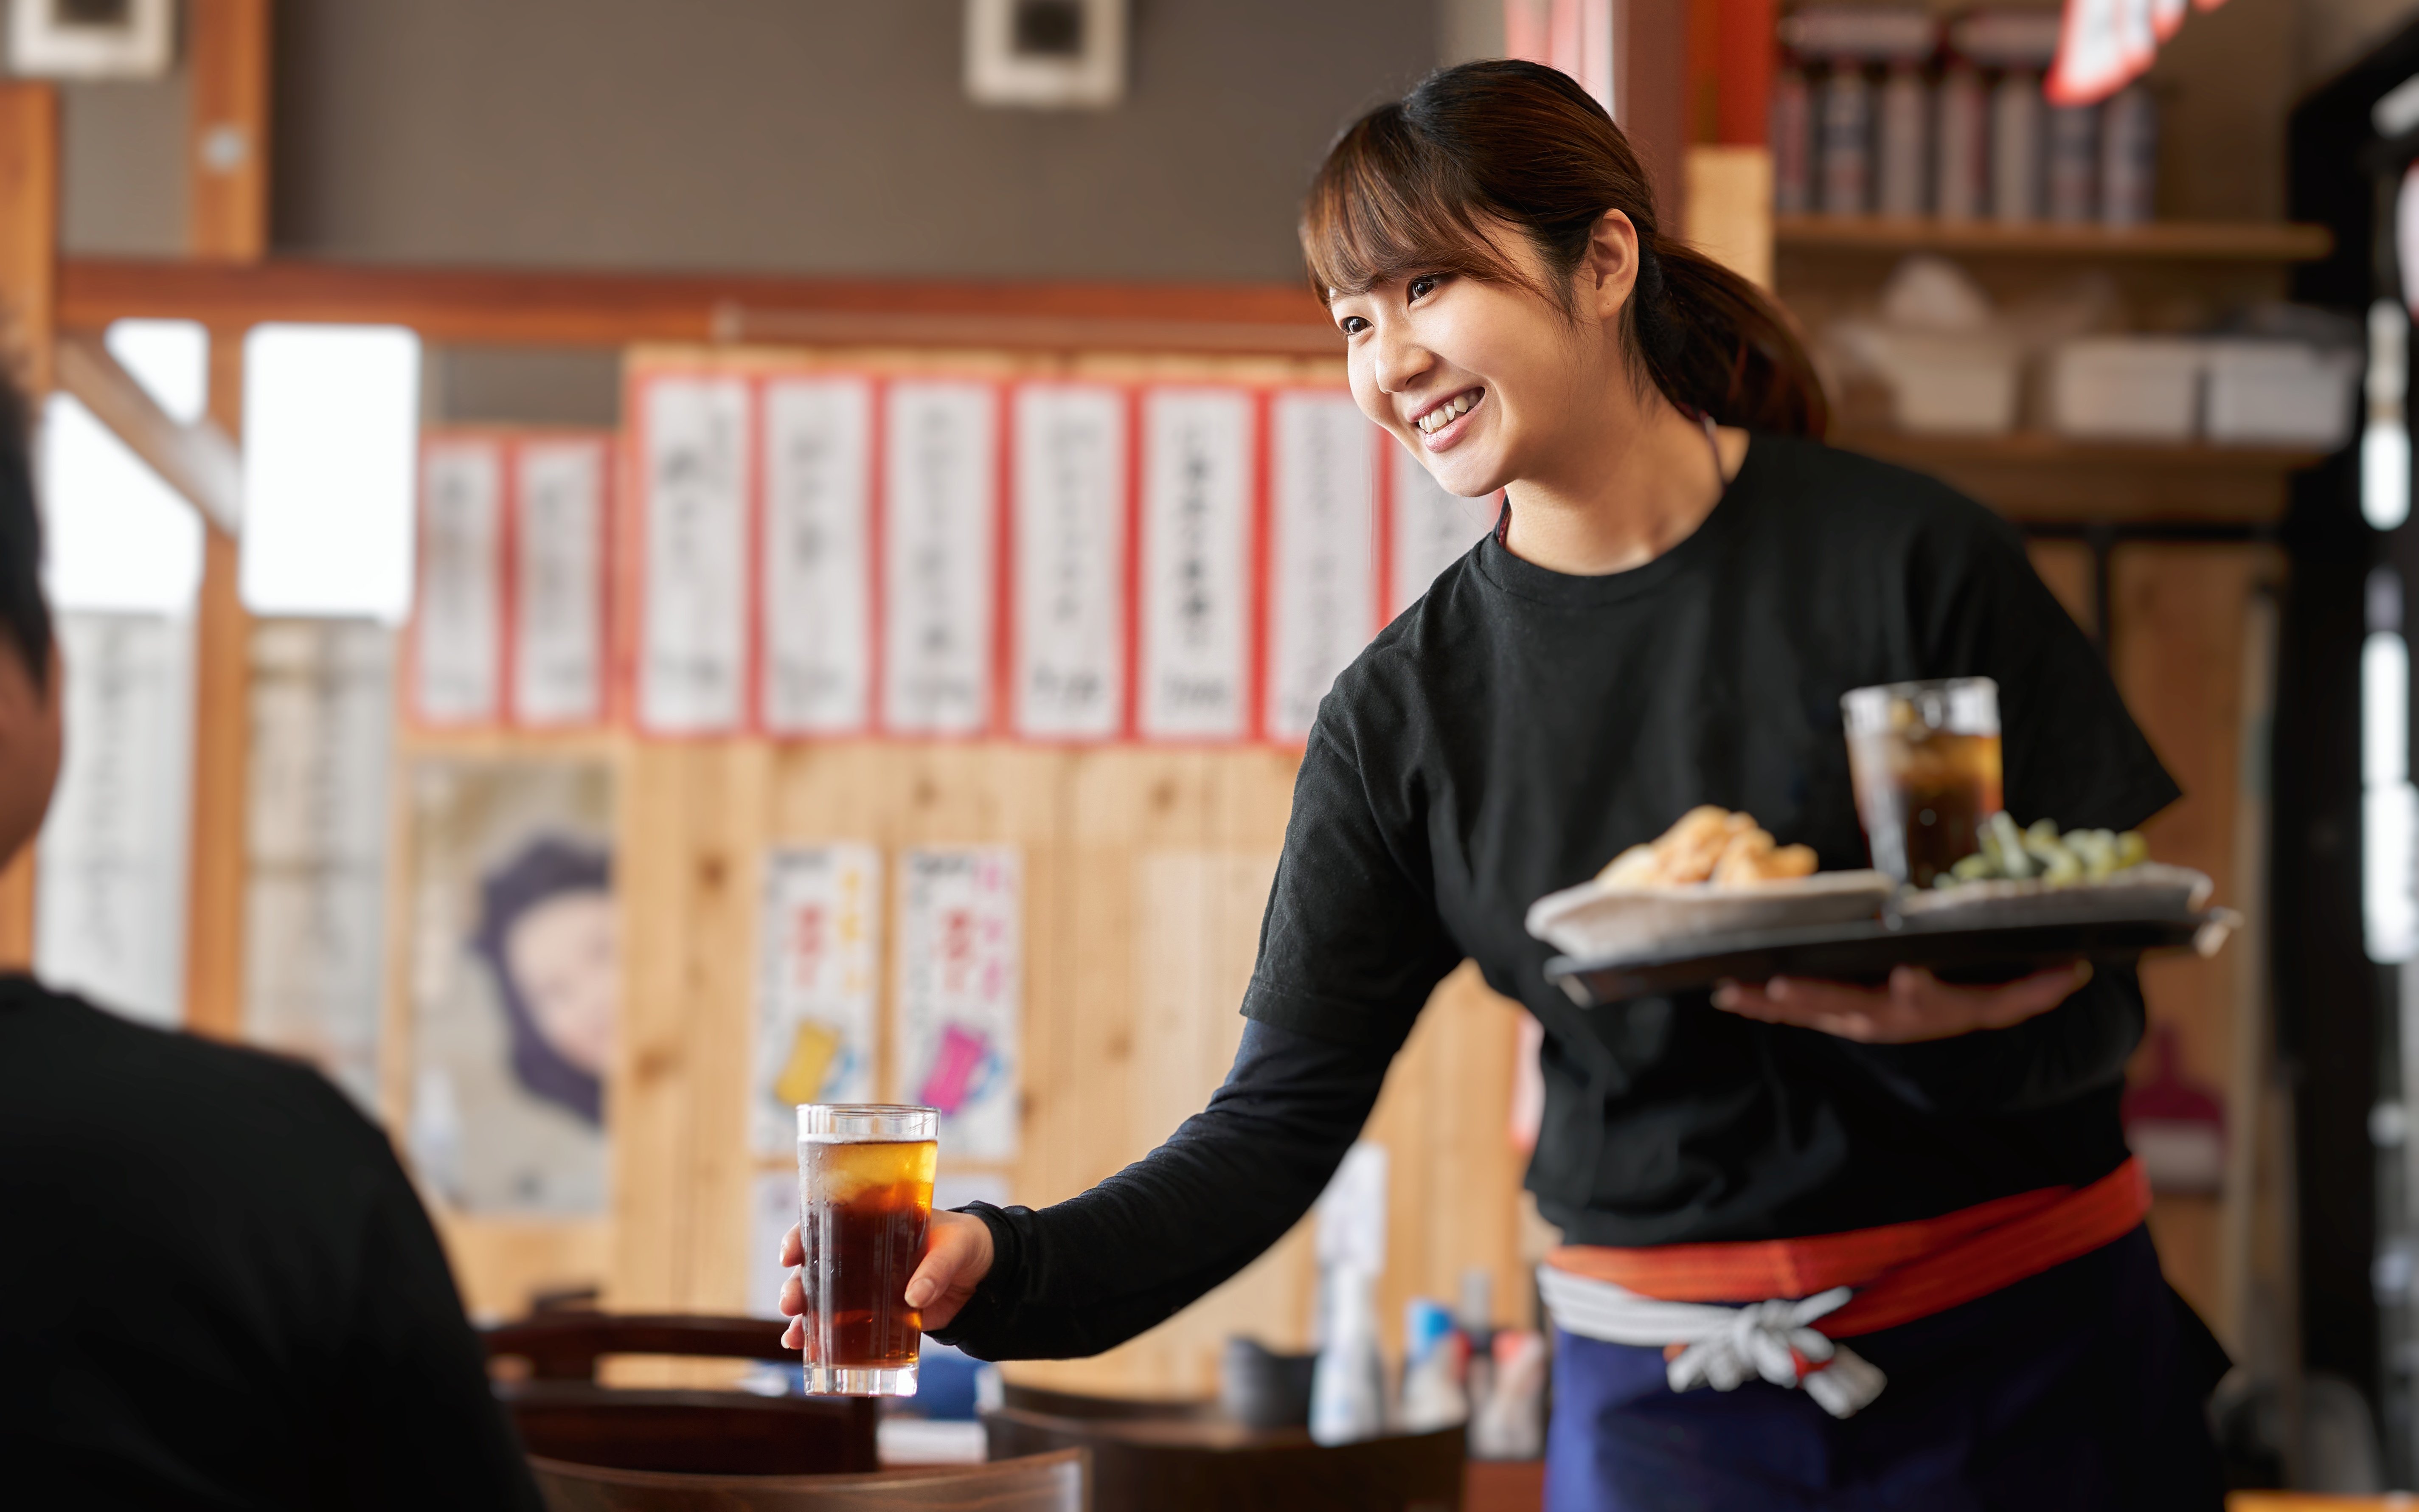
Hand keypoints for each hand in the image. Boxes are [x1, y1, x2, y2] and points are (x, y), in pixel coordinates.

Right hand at [778, 1209, 996, 1345]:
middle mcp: (859, 1252)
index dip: (801, 1236)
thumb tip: (915, 1297)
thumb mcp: (954, 1247)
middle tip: (791, 1302)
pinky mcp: (875, 1312)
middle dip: (796, 1285)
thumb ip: (936, 1268)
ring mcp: (863, 1284)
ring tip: (794, 1336)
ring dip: (803, 1316)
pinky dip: (821, 1337)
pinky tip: (806, 1351)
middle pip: (815, 1266)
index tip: (790, 1253)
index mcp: (873, 1221)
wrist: (982, 1274)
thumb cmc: (963, 1243)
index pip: (826, 1222)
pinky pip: (841, 1324)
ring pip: (821, 1298)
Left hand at [1708, 961, 2091, 1043]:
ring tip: (1730, 989)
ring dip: (1768, 1002)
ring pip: (1807, 1012)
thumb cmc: (1973, 998)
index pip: (1924, 997)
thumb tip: (2074, 968)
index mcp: (1929, 1006)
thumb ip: (2036, 987)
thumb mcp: (2008, 998)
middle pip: (1848, 1006)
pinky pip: (1789, 1012)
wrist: (1943, 1028)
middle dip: (1815, 994)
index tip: (1906, 972)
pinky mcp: (1828, 1015)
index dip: (1915, 988)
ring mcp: (1851, 1018)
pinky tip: (1724, 992)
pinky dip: (1758, 1004)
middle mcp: (1884, 1017)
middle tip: (1782, 982)